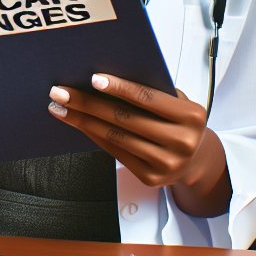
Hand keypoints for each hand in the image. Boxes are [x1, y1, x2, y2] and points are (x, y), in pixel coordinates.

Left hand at [47, 74, 230, 217]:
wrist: (196, 159)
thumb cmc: (178, 120)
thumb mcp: (176, 101)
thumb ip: (151, 90)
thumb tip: (104, 77)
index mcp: (191, 116)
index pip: (148, 98)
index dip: (119, 87)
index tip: (93, 78)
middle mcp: (182, 142)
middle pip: (124, 118)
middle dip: (88, 103)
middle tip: (60, 92)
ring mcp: (167, 164)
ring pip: (115, 137)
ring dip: (82, 121)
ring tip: (60, 107)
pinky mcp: (151, 178)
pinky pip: (115, 152)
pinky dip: (93, 136)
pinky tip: (78, 123)